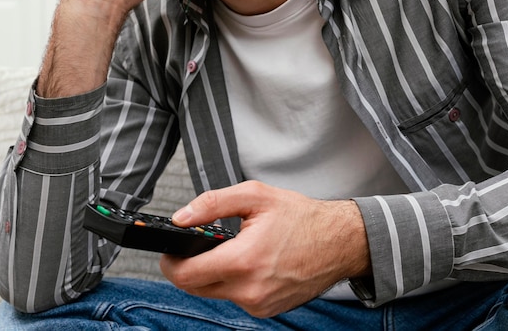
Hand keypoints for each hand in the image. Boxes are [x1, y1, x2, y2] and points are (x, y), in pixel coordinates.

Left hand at [160, 181, 370, 317]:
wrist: (338, 242)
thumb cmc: (301, 217)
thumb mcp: (256, 196)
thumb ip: (213, 203)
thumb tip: (182, 217)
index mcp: (244, 261)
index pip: (187, 275)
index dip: (170, 262)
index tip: (169, 251)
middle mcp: (249, 290)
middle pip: (196, 287)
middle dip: (190, 267)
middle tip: (198, 246)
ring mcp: (259, 305)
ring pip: (216, 293)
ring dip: (214, 274)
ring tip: (232, 249)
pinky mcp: (267, 311)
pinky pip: (237, 298)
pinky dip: (235, 282)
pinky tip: (250, 263)